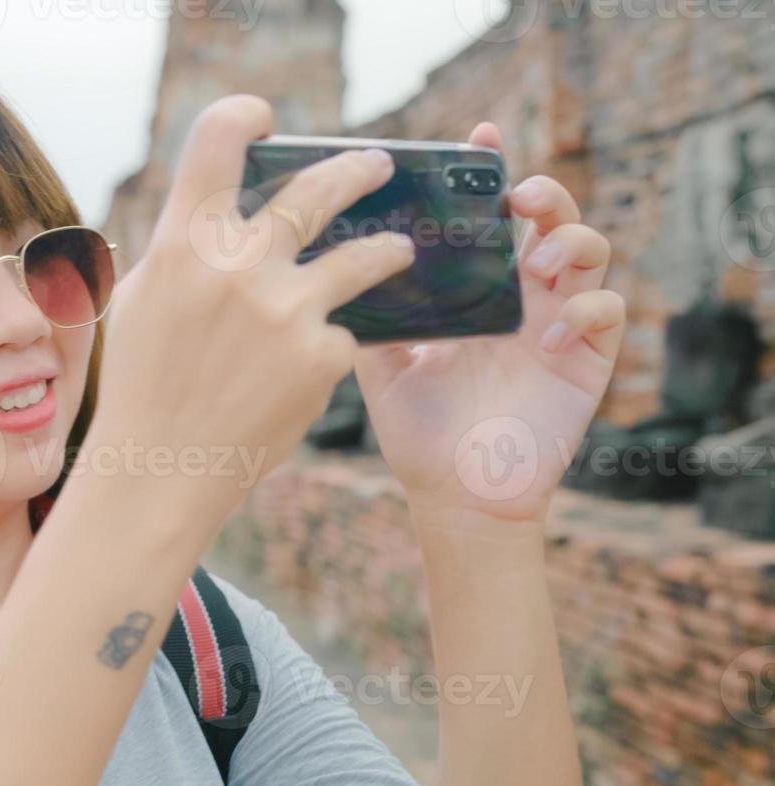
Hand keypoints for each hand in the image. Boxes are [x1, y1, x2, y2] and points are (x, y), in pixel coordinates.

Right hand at [84, 95, 414, 520]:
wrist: (161, 471)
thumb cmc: (142, 386)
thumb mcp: (143, 301)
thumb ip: (183, 248)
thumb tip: (223, 209)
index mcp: (183, 242)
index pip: (218, 138)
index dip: (244, 116)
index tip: (264, 120)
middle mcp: (237, 264)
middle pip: (317, 187)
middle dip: (357, 170)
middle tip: (376, 167)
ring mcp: (286, 309)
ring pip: (361, 257)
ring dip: (386, 248)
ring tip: (399, 248)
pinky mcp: (321, 355)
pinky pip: (340, 333)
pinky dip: (325, 347)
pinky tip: (303, 373)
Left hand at [355, 122, 625, 529]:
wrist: (454, 496)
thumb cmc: (418, 431)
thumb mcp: (382, 365)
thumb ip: (370, 314)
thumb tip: (333, 266)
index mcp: (477, 288)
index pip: (490, 217)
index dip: (492, 171)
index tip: (478, 135)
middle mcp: (522, 295)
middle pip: (550, 218)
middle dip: (544, 193)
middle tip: (520, 196)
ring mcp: (559, 322)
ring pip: (590, 251)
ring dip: (572, 240)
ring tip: (541, 259)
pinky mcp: (588, 359)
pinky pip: (606, 312)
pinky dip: (585, 309)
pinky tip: (546, 333)